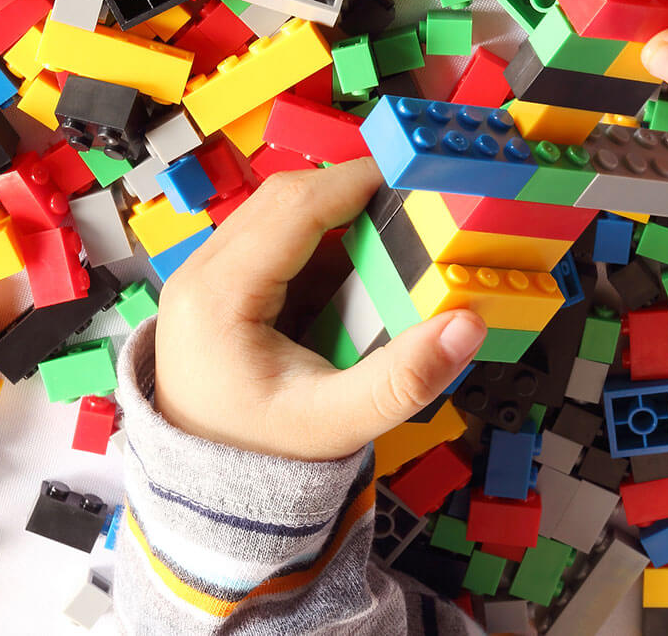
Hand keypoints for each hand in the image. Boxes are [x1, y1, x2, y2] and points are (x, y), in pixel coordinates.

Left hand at [153, 159, 486, 461]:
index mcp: (218, 295)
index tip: (414, 177)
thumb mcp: (337, 422)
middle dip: (356, 198)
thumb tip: (464, 327)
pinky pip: (279, 245)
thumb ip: (404, 378)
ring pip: (282, 216)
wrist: (207, 490)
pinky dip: (325, 251)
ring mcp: (207, 279)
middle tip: (416, 210)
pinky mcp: (223, 289)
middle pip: (287, 199)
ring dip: (341, 225)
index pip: (295, 205)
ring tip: (393, 251)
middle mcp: (202, 275)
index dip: (359, 181)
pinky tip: (359, 282)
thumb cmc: (256, 458)